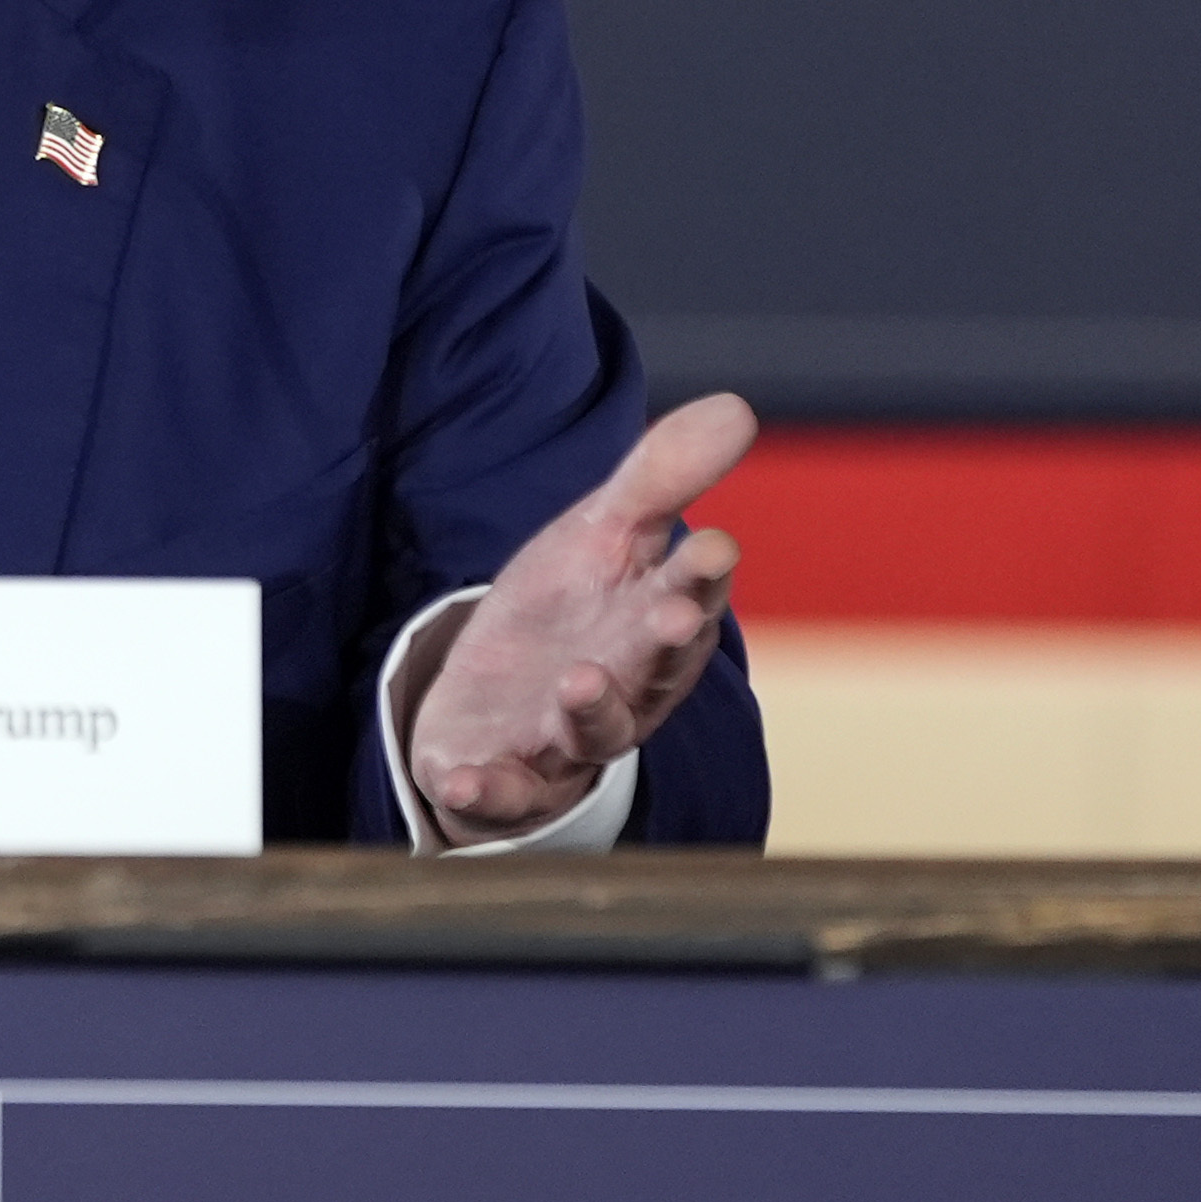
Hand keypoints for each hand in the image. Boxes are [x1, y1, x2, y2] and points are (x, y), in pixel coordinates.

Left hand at [406, 393, 755, 843]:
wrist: (494, 699)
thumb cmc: (568, 612)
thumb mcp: (601, 535)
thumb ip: (659, 479)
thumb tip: (738, 408)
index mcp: (652, 623)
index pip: (687, 594)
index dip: (701, 574)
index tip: (714, 544)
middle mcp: (625, 689)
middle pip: (651, 671)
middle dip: (662, 646)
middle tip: (677, 615)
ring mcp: (564, 741)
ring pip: (590, 735)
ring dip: (590, 712)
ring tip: (580, 680)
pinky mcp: (505, 778)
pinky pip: (500, 793)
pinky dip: (486, 791)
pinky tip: (462, 779)